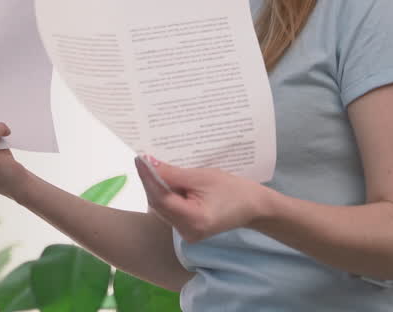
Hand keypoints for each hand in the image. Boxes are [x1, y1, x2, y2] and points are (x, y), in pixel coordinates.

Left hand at [134, 155, 271, 242]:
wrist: (253, 206)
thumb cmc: (233, 190)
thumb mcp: (202, 177)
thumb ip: (173, 173)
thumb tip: (147, 163)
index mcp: (194, 221)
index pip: (161, 198)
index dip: (148, 177)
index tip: (139, 158)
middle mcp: (186, 232)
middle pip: (158, 204)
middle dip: (150, 181)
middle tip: (144, 159)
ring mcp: (186, 233)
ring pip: (162, 207)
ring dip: (156, 187)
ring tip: (152, 166)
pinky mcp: (187, 229)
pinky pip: (169, 210)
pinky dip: (165, 194)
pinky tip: (164, 179)